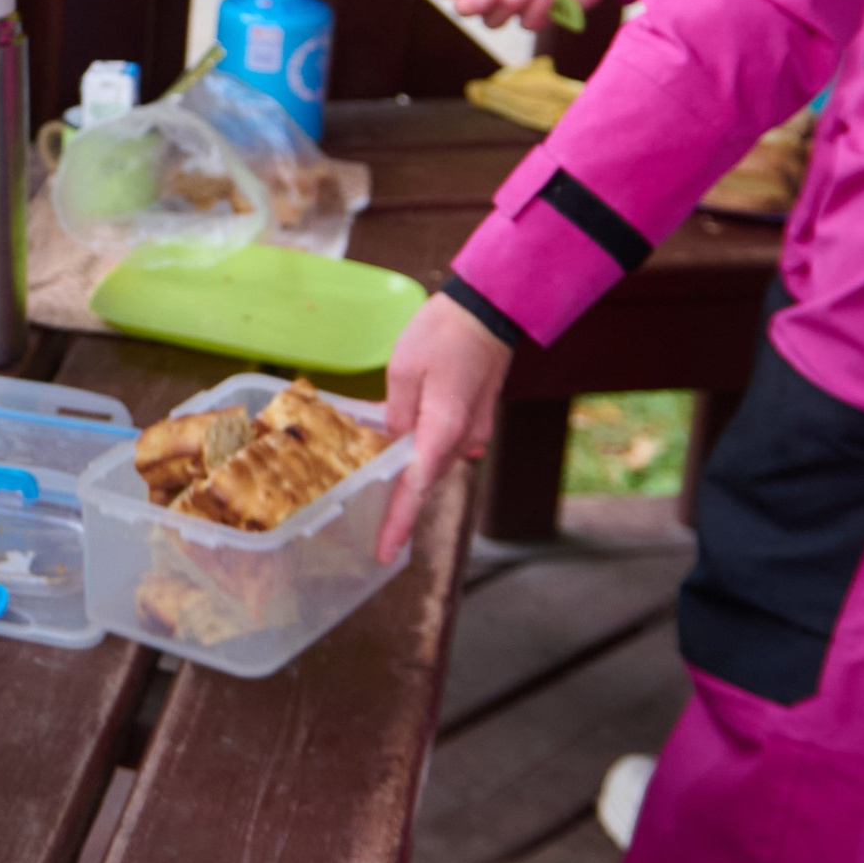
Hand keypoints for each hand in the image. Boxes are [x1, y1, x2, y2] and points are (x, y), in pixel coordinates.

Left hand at [377, 293, 511, 567]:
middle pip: (426, 479)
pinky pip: (445, 441)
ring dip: (410, 469)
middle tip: (374, 527)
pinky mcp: (476, 417)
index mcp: (443, 430)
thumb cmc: (443, 334)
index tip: (384, 552)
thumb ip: (395, 414)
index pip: (417, 488)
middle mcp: (464, 438)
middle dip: (400, 501)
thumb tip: (393, 444)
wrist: (489, 310)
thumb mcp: (403, 372)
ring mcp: (475, 429)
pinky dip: (422, 445)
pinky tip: (398, 437)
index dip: (399, 522)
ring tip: (377, 481)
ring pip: (435, 460)